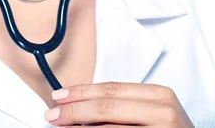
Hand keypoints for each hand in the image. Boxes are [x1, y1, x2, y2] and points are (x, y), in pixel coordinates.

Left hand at [45, 82, 193, 126]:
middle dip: (74, 111)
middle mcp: (163, 112)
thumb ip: (119, 104)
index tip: (58, 96)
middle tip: (52, 115)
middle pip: (107, 108)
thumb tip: (77, 103)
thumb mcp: (149, 110)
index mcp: (159, 95)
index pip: (111, 89)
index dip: (81, 92)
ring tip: (60, 127)